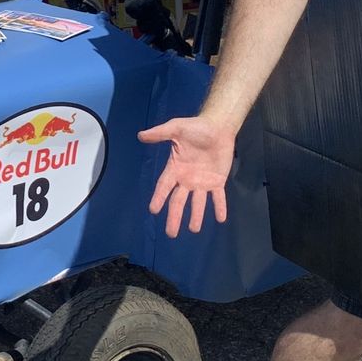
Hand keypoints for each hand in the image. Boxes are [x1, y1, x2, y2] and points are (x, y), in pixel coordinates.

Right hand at [137, 115, 235, 236]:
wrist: (218, 127)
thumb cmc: (196, 127)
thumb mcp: (176, 128)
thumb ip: (160, 133)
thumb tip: (141, 135)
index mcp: (175, 168)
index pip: (164, 186)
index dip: (159, 198)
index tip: (153, 210)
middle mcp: (187, 179)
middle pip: (179, 201)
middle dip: (175, 217)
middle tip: (171, 233)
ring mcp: (202, 182)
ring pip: (198, 203)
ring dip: (196, 216)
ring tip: (194, 229)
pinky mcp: (217, 181)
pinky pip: (218, 197)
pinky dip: (219, 207)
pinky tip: (220, 219)